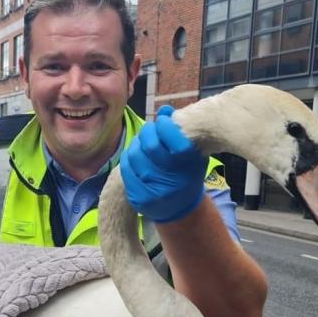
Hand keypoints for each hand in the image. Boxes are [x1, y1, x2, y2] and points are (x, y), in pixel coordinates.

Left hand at [120, 105, 208, 222]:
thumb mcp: (193, 152)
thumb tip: (164, 109)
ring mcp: (153, 192)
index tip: (164, 120)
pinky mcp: (138, 198)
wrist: (179, 208)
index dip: (165, 125)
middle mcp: (172, 182)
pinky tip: (136, 156)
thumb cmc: (186, 173)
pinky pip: (125, 169)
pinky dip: (129, 158)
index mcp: (189, 168)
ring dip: (137, 143)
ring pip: (134, 155)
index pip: (175, 140)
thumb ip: (181, 130)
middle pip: (150, 146)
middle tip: (151, 129)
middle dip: (148, 131)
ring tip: (144, 143)